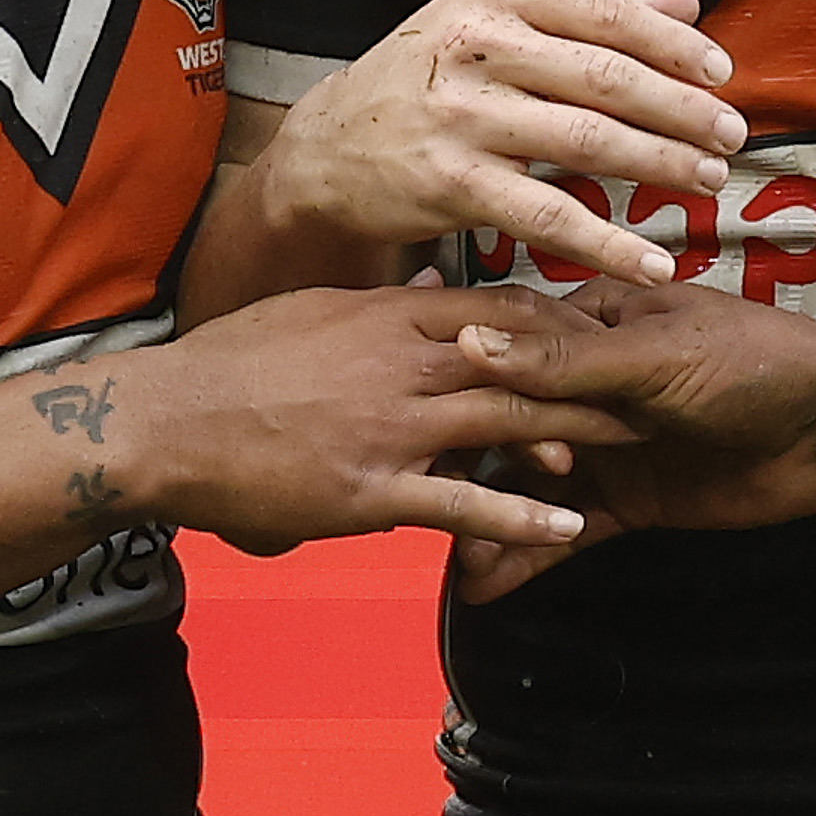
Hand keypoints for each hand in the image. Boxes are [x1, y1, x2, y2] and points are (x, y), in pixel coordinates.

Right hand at [134, 285, 628, 555]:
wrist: (163, 422)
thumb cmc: (229, 365)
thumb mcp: (312, 310)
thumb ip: (379, 305)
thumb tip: (430, 288)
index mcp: (388, 314)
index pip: (499, 306)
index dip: (560, 319)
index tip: (607, 328)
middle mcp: (400, 362)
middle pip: (521, 360)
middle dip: (592, 371)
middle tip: (652, 380)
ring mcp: (389, 427)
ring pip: (504, 424)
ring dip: (574, 434)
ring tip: (633, 443)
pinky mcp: (371, 491)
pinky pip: (460, 504)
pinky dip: (518, 517)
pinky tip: (564, 526)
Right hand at [256, 0, 744, 284]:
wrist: (329, 149)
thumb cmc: (430, 80)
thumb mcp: (497, 25)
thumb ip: (592, 16)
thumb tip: (688, 0)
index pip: (607, 13)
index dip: (674, 45)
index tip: (722, 74)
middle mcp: (477, 45)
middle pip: (606, 77)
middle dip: (681, 110)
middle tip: (731, 136)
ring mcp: (461, 116)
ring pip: (586, 142)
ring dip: (659, 164)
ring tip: (706, 182)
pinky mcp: (451, 183)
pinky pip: (548, 218)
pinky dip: (608, 244)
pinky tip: (653, 262)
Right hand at [436, 283, 815, 599]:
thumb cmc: (752, 364)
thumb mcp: (652, 355)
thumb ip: (563, 361)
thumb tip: (469, 342)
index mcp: (593, 325)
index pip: (507, 352)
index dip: (459, 388)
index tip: (407, 421)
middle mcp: (589, 385)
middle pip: (507, 427)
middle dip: (462, 469)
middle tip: (419, 509)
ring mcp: (606, 447)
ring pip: (531, 487)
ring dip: (489, 522)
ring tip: (449, 562)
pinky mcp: (629, 501)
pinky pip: (568, 531)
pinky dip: (529, 557)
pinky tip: (485, 584)